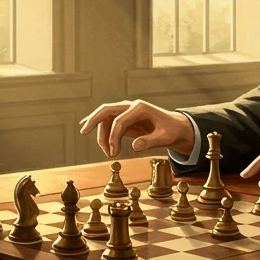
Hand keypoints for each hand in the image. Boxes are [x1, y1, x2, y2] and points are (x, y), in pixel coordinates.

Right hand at [78, 99, 194, 158]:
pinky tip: (85, 128)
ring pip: (106, 118)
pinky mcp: (125, 118)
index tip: (113, 153)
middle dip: (94, 120)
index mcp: (140, 108)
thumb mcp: (165, 138)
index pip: (120, 120)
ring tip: (108, 153)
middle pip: (107, 110)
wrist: (176, 128)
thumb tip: (134, 146)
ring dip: (102, 134)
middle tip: (84, 132)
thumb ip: (150, 141)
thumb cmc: (171, 131)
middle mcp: (131, 106)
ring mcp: (127, 111)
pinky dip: (98, 125)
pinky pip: (108, 120)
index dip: (113, 137)